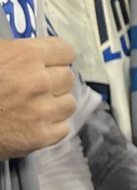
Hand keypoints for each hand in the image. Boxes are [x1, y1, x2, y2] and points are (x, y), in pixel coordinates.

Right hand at [0, 37, 75, 159]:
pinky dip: (50, 128)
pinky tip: (33, 124)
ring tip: (35, 107)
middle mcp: (39, 82)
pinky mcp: (37, 138)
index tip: (48, 63)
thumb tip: (30, 52)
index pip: (65, 51)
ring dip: (55, 105)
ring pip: (68, 103)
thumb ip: (14, 51)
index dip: (55, 58)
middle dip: (53, 81)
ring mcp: (40, 112)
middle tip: (36, 87)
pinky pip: (62, 129)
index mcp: (26, 56)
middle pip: (67, 78)